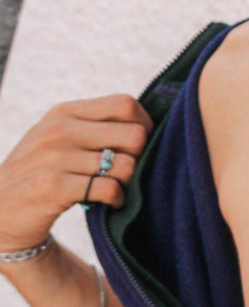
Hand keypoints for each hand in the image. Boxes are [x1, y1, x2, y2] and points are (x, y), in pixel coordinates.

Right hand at [0, 95, 153, 254]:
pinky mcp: (52, 187)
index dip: (144, 124)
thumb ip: (94, 125)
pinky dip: (117, 199)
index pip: (125, 104)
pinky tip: (109, 202)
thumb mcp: (59, 137)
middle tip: (127, 170)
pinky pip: (108, 189)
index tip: (139, 145)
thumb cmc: (41, 171)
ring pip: (125, 165)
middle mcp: (58, 129)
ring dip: (128, 182)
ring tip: (116, 187)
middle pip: (134, 135)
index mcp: (64, 112)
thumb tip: (148, 125)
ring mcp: (54, 158)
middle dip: (140, 156)